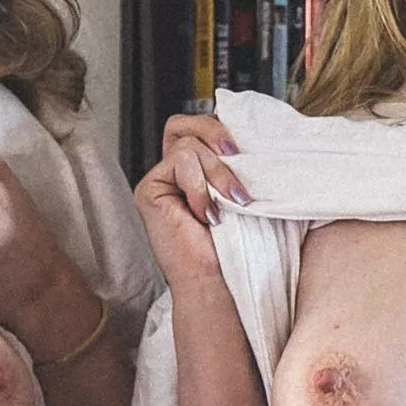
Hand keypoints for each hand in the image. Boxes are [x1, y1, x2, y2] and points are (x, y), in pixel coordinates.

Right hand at [133, 106, 246, 301]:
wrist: (221, 281)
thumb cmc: (238, 246)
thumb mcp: (245, 194)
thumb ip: (240, 163)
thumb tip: (256, 132)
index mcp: (198, 172)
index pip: (200, 128)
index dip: (221, 129)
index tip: (249, 149)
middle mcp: (176, 174)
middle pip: (185, 124)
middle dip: (215, 134)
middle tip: (237, 155)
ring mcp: (161, 181)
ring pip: (189, 145)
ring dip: (217, 172)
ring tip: (230, 202)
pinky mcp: (150, 190)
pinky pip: (178, 161)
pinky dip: (200, 185)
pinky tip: (206, 213)